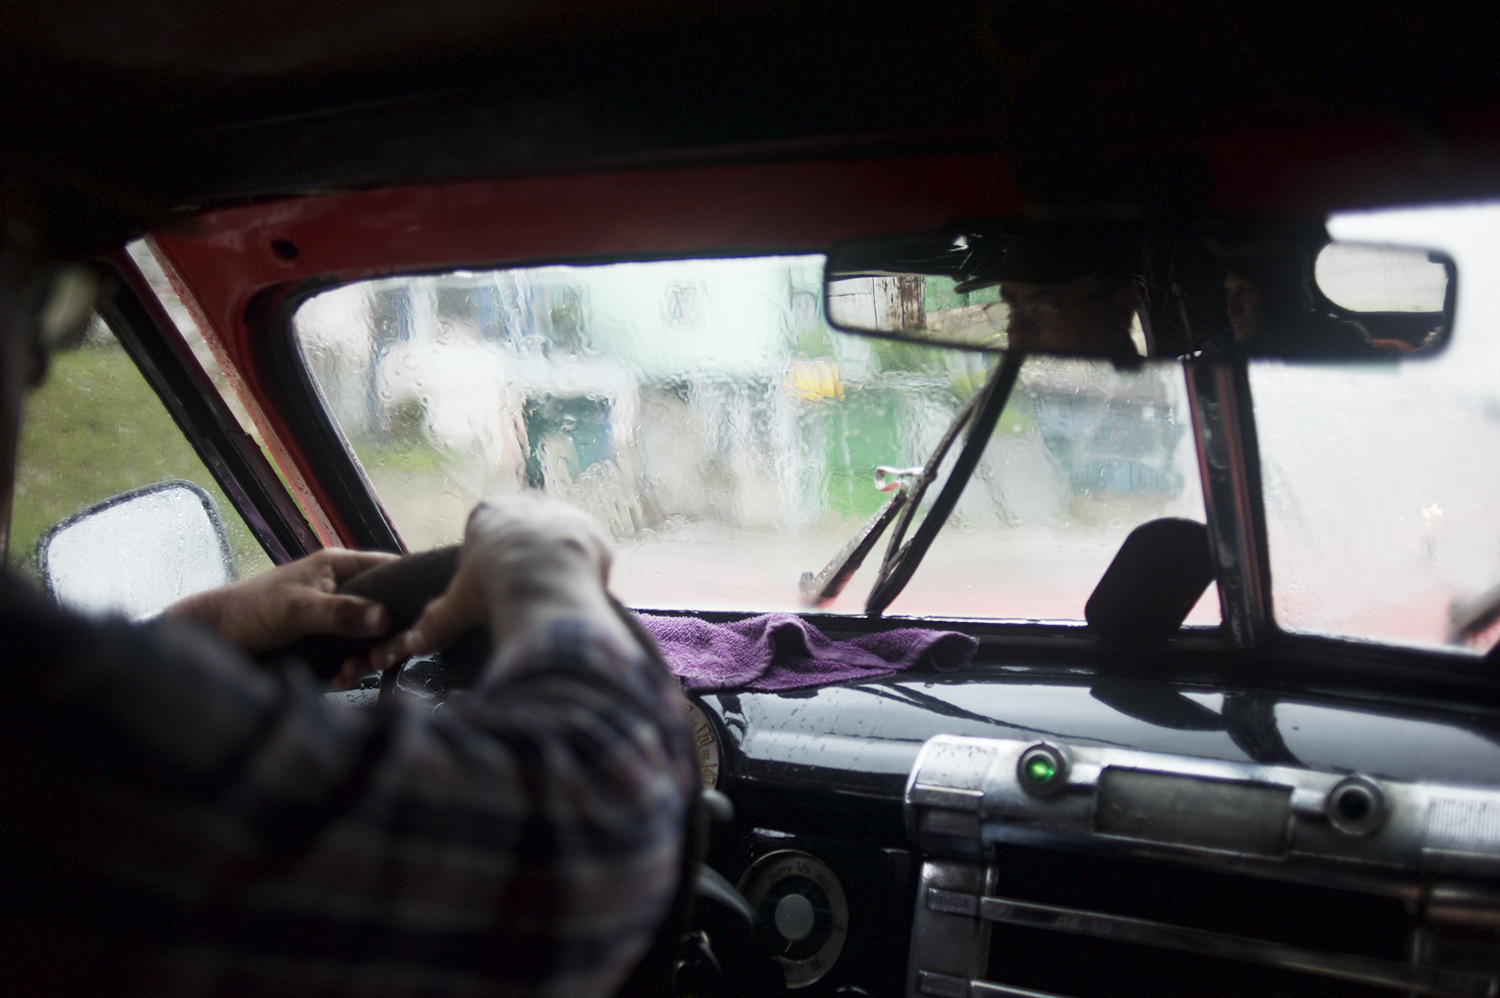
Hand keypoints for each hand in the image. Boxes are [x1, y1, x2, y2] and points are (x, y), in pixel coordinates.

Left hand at [164, 548, 398, 659]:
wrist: (212, 640)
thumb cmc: (249, 611)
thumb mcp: (298, 609)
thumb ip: (341, 612)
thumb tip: (385, 618)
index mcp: (339, 566)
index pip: (391, 568)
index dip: (410, 588)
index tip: (421, 616)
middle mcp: (340, 590)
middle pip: (385, 611)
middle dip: (386, 638)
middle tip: (381, 658)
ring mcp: (332, 618)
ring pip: (368, 639)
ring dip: (365, 659)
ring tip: (352, 673)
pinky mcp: (323, 644)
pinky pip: (349, 657)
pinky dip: (348, 671)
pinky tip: (339, 680)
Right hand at [370, 493, 624, 671]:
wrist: (544, 581)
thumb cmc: (492, 587)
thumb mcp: (458, 607)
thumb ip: (436, 622)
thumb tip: (412, 644)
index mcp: (487, 513)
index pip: (487, 530)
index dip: (491, 559)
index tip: (496, 584)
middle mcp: (526, 503)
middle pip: (525, 530)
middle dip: (526, 556)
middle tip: (527, 591)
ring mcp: (562, 512)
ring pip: (559, 537)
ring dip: (559, 561)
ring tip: (555, 595)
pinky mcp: (592, 529)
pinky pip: (589, 551)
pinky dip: (586, 570)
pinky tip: (581, 592)